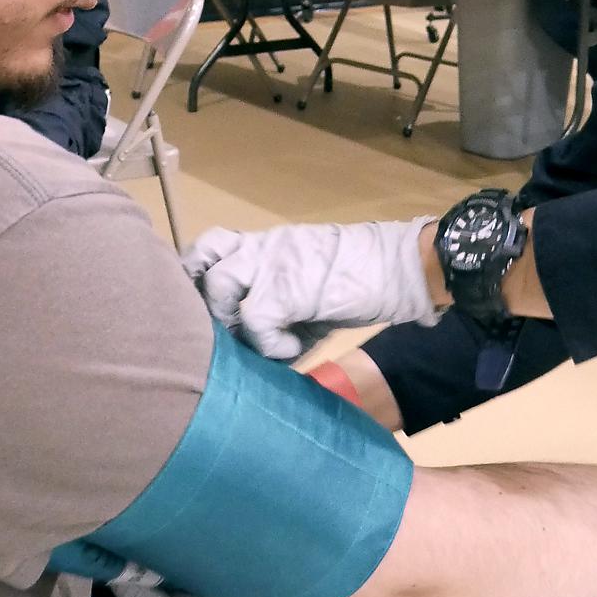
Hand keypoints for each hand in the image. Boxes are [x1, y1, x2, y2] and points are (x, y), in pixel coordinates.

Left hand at [182, 219, 439, 359]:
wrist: (398, 268)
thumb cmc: (360, 281)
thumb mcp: (310, 288)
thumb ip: (280, 308)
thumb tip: (260, 352)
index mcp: (268, 244)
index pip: (213, 245)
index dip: (198, 272)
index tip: (198, 303)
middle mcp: (264, 248)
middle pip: (203, 258)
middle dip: (201, 296)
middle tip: (218, 327)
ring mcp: (273, 266)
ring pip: (220, 286)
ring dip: (231, 321)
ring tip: (255, 339)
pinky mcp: (287, 290)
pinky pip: (255, 323)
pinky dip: (270, 347)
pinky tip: (293, 351)